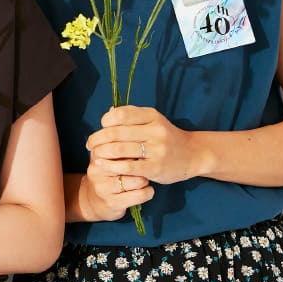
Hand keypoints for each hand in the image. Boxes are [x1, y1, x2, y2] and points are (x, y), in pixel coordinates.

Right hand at [78, 147, 153, 222]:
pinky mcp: (112, 202)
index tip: (144, 150)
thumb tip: (139, 133)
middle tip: (148, 164)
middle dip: (142, 164)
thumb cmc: (106, 175)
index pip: (120, 145)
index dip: (136, 148)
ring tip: (146, 178)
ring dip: (146, 179)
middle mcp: (97, 170)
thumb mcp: (106, 158)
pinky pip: (139, 195)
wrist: (91, 201)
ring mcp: (103, 187)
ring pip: (136, 180)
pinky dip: (148, 192)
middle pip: (129, 162)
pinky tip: (148, 190)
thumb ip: (118, 145)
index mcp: (97, 154)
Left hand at [87, 105, 201, 185]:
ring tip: (94, 154)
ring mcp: (157, 149)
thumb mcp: (152, 121)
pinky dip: (112, 165)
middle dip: (98, 138)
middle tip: (89, 144)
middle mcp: (155, 130)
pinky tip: (103, 165)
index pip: (121, 115)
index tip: (101, 127)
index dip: (106, 121)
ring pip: (120, 149)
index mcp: (152, 116)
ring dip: (102, 152)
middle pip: (117, 132)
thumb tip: (107, 113)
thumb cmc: (166, 136)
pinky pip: (128, 166)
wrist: (193, 155)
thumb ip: (131, 116)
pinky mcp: (156, 167)